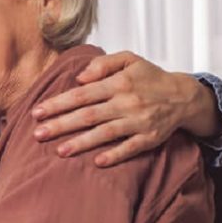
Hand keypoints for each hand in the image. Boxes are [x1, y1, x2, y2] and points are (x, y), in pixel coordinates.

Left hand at [31, 51, 220, 166]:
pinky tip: (97, 162)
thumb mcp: (129, 59)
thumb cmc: (149, 77)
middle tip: (37, 134)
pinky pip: (131, 148)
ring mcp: (139, 122)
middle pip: (88, 115)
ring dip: (82, 143)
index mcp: (118, 83)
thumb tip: (79, 77)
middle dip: (61, 125)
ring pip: (106, 133)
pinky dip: (115, 155)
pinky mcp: (150, 138)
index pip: (82, 95)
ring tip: (59, 151)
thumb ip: (102, 64)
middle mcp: (127, 103)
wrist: (184, 96)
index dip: (58, 104)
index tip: (37, 112)